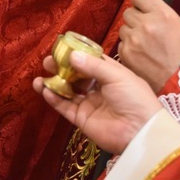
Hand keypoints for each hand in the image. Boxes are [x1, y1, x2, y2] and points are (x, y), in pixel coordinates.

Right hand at [33, 51, 160, 154]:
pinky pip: (65, 107)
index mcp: (111, 74)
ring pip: (67, 91)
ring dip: (53, 83)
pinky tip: (46, 90)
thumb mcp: (117, 76)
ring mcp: (89, 103)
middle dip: (61, 68)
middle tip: (48, 62)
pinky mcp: (81, 119)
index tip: (61, 48)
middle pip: (75, 75)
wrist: (139, 132)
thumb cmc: (134, 98)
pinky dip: (54, 99)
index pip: (90, 60)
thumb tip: (71, 55)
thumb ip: (93, 66)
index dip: (76, 54)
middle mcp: (99, 87)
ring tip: (40, 78)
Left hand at [118, 0, 179, 91]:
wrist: (177, 82)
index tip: (145, 9)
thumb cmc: (179, 52)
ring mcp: (134, 39)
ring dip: (131, 34)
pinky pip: (121, 43)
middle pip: (129, 12)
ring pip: (123, 27)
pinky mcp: (125, 52)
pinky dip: (128, 48)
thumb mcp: (177, 24)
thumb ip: (158, 11)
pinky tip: (140, 56)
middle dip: (136, 20)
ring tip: (145, 46)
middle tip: (147, 32)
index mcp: (162, 14)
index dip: (141, 2)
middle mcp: (146, 24)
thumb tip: (142, 4)